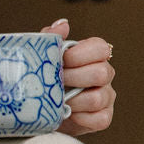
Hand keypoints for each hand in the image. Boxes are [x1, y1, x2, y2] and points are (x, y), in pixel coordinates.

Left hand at [41, 19, 115, 136]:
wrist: (37, 110)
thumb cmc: (43, 79)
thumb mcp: (42, 57)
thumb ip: (51, 38)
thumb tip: (63, 24)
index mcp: (93, 56)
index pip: (100, 48)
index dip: (79, 54)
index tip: (60, 61)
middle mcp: (104, 74)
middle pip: (102, 73)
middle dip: (73, 78)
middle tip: (54, 83)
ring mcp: (106, 97)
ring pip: (98, 97)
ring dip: (72, 100)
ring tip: (56, 101)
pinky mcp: (103, 118)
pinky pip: (99, 119)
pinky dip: (79, 118)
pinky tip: (66, 114)